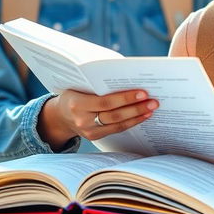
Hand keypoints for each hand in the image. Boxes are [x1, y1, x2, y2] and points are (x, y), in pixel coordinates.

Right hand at [38, 89, 158, 149]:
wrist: (59, 115)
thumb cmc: (74, 93)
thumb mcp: (80, 85)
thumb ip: (99, 83)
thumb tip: (128, 76)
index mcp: (78, 104)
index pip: (105, 102)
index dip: (125, 99)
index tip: (143, 92)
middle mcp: (83, 120)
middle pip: (114, 116)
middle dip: (136, 108)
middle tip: (153, 101)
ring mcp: (89, 132)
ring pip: (117, 125)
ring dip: (137, 116)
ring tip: (152, 108)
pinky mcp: (95, 137)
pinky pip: (116, 130)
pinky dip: (131, 122)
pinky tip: (143, 115)